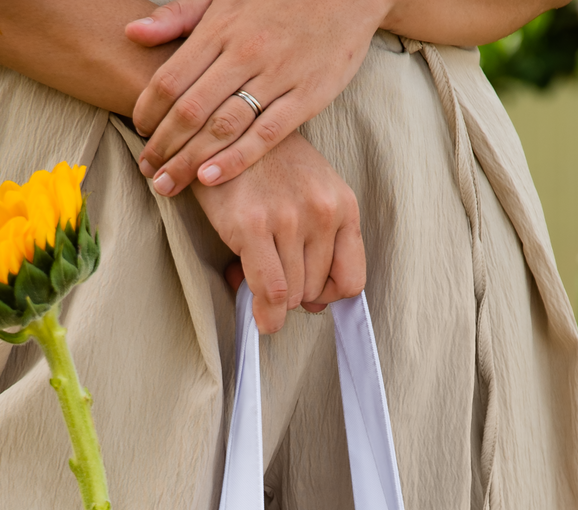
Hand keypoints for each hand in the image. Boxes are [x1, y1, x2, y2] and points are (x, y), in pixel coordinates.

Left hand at [126, 0, 388, 196]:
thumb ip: (180, 15)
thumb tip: (132, 33)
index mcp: (220, 27)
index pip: (171, 77)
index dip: (148, 110)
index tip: (138, 131)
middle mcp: (245, 53)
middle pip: (191, 110)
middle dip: (163, 145)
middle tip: (147, 170)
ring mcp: (277, 76)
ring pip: (222, 127)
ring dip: (189, 161)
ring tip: (168, 184)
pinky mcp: (307, 96)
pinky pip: (265, 135)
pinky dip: (235, 159)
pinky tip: (210, 179)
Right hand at [190, 130, 364, 332]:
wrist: (224, 128)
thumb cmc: (267, 166)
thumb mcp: (310, 194)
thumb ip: (321, 244)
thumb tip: (315, 306)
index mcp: (342, 204)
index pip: (352, 280)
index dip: (328, 295)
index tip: (308, 289)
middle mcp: (322, 211)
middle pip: (317, 291)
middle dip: (293, 293)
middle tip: (269, 273)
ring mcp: (289, 218)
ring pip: (293, 296)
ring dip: (272, 298)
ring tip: (253, 270)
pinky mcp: (253, 225)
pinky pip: (271, 291)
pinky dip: (266, 313)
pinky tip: (259, 314)